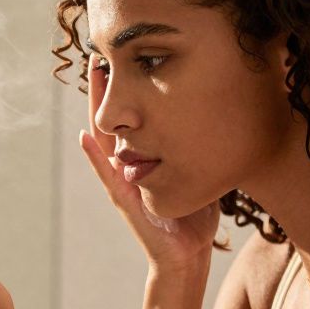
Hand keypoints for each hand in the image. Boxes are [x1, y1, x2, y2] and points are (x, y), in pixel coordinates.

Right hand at [80, 54, 218, 271]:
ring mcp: (121, 182)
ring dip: (96, 107)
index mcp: (142, 159)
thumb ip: (197, 150)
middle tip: (100, 53)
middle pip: (111, 118)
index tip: (125, 57)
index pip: (129, 116)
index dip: (125, 88)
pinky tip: (85, 136)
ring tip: (93, 77)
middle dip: (105, 87)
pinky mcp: (124, 200)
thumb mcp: (197, 172)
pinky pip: (106, 174)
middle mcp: (126, 166)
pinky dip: (94, 156)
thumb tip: (224, 119)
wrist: (187, 255)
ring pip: (104, 138)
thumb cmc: (194, 216)